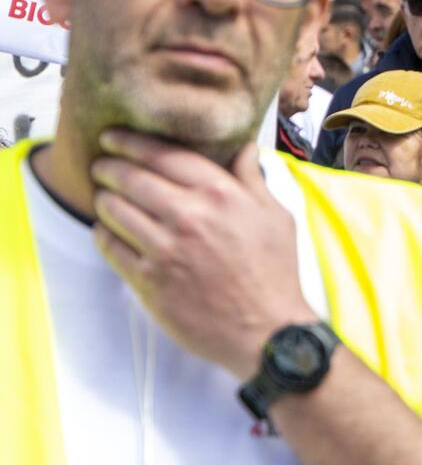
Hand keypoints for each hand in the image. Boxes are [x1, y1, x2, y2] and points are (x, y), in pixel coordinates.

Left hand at [90, 131, 317, 381]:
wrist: (266, 328)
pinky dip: (104, 233)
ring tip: (105, 197)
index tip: (115, 137)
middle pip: (131, 178)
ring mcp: (166, 249)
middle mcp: (190, 216)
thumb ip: (252, 179)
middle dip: (110, 167)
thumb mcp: (276, 216)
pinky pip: (110, 246)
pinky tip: (108, 230)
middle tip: (102, 165)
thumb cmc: (275, 271)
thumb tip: (243, 148)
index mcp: (222, 194)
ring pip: (115, 210)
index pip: (165, 155)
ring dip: (104, 199)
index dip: (133, 142)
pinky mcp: (148, 280)